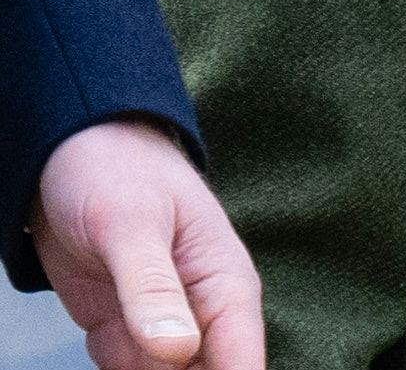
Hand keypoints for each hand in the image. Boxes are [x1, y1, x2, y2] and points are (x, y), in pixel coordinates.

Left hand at [31, 120, 262, 369]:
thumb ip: (153, 287)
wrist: (69, 152)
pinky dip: (113, 367)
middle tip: (136, 344)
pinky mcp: (123, 332)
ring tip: (117, 324)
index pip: (242, 362)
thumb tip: (179, 352)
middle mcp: (201, 312)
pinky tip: (103, 333)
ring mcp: (160, 325)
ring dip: (136, 369)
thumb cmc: (115, 168)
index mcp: (225, 284)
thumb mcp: (130, 223)